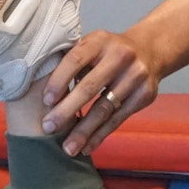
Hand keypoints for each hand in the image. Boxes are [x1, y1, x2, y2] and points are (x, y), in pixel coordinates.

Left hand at [42, 30, 161, 156]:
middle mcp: (121, 56)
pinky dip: (100, 135)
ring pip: (105, 108)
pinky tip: (87, 147)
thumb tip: (38, 87)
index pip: (75, 60)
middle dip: (67, 110)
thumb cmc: (107, 52)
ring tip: (67, 148)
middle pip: (90, 87)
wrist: (150, 50)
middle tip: (48, 128)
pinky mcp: (145, 95)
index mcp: (100, 40)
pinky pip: (118, 119)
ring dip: (84, 131)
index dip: (59, 80)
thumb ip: (71, 62)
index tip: (46, 101)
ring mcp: (136, 76)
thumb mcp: (92, 46)